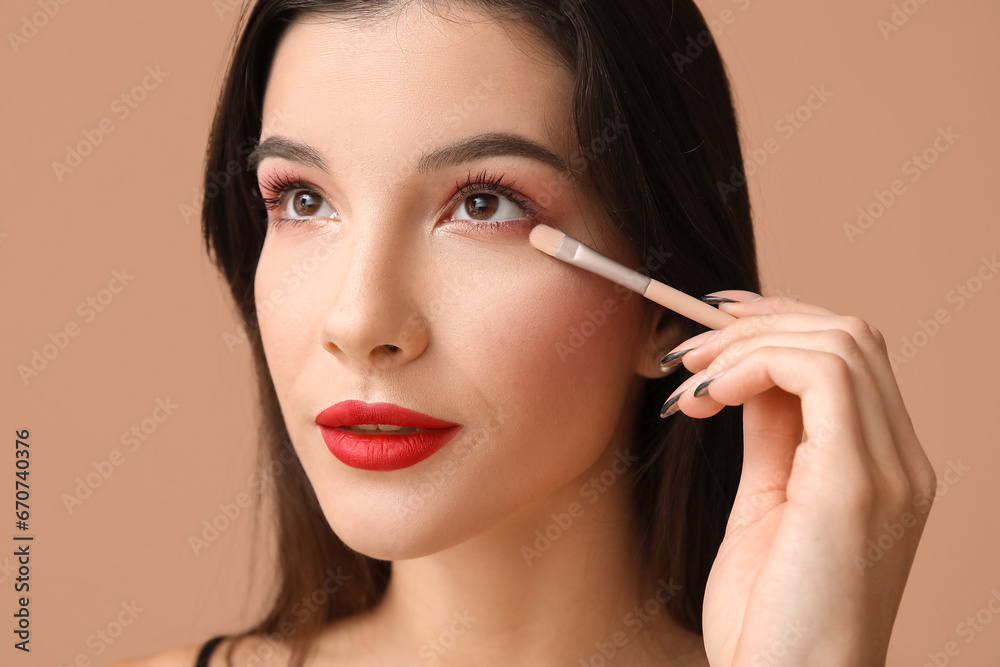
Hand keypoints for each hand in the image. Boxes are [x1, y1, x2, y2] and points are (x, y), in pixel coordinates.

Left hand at [660, 291, 937, 665]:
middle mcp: (899, 463)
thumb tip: (751, 377)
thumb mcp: (769, 507)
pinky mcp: (856, 484)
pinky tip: (711, 395)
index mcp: (881, 468)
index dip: (778, 325)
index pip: (848, 357)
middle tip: (692, 351)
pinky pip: (820, 376)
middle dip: (760, 322)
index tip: (713, 328)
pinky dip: (757, 364)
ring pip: (839, 342)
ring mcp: (887, 472)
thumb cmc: (770, 617)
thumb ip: (773, 438)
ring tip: (692, 378)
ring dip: (749, 342)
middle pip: (849, 335)